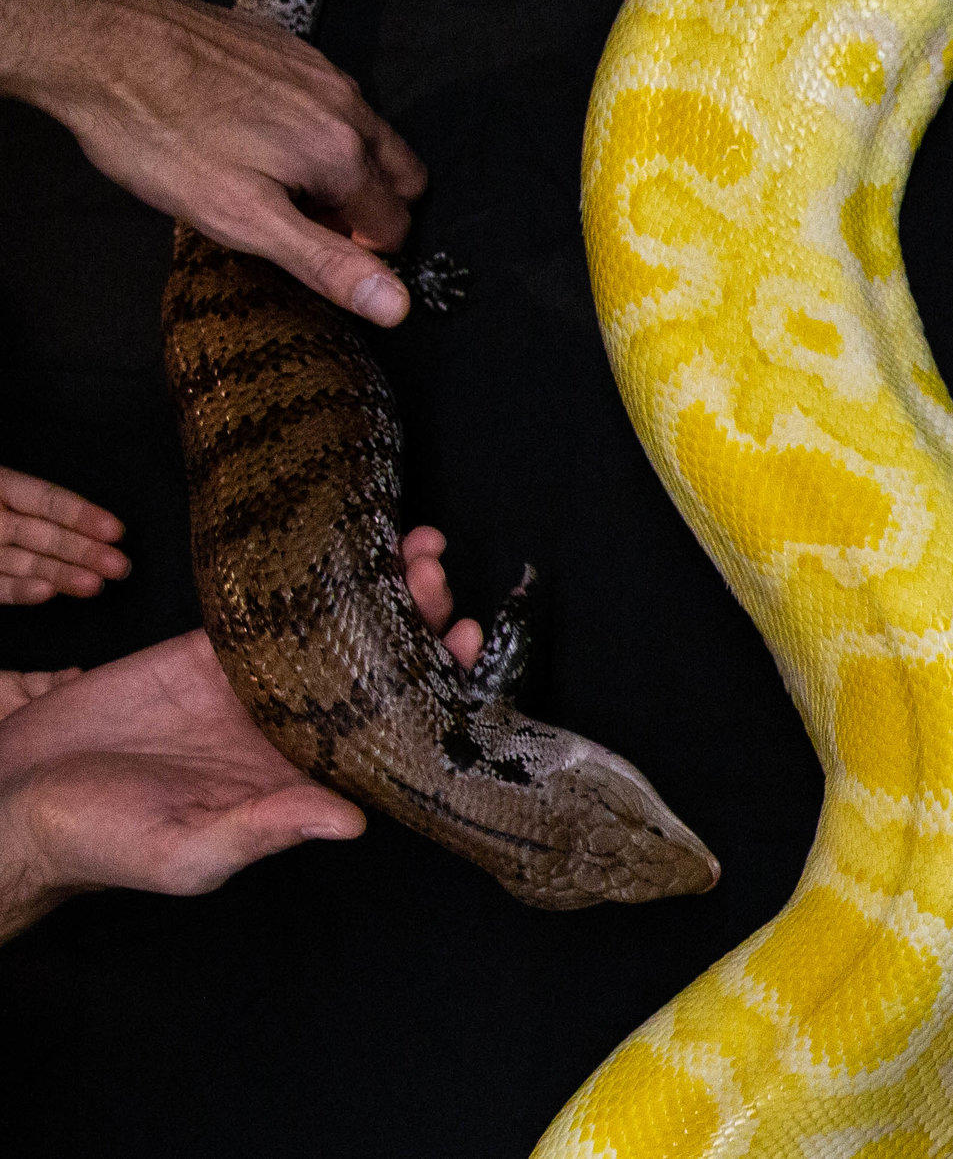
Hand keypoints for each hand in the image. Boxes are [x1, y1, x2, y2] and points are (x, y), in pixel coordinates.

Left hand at [0, 0, 429, 324]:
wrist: (98, 42)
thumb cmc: (160, 137)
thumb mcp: (239, 219)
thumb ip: (325, 261)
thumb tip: (398, 306)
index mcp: (344, 154)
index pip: (397, 224)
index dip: (358, 250)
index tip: (302, 244)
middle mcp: (348, 104)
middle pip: (400, 174)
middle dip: (367, 204)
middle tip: (295, 214)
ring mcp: (319, 68)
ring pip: (365, 132)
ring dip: (338, 163)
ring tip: (264, 172)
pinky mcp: (287, 44)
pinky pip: (327, 95)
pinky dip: (309, 123)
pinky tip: (246, 127)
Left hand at [0, 467, 127, 604]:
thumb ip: (21, 497)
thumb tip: (49, 506)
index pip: (47, 500)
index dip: (81, 515)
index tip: (115, 532)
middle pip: (47, 535)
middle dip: (84, 551)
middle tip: (120, 566)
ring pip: (30, 564)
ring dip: (64, 575)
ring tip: (95, 586)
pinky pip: (0, 587)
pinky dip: (22, 591)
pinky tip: (48, 591)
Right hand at [0, 528, 477, 941]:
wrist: (15, 800)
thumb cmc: (100, 842)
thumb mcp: (188, 851)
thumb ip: (266, 829)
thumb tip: (350, 824)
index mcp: (301, 777)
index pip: (388, 729)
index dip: (432, 687)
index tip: (464, 641)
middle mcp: (292, 728)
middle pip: (373, 668)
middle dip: (414, 621)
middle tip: (439, 575)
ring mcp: (253, 686)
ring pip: (334, 629)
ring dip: (376, 590)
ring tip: (415, 546)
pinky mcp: (207, 651)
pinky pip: (268, 609)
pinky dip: (305, 578)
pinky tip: (340, 545)